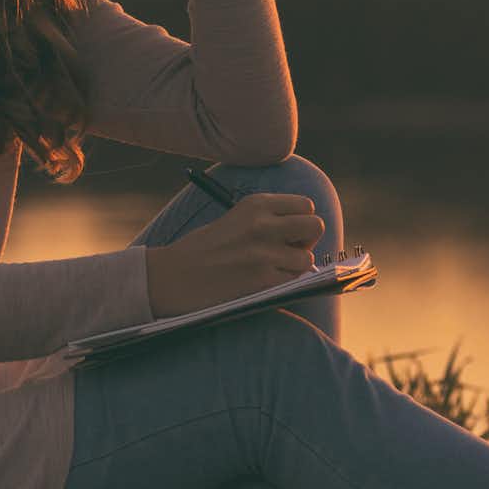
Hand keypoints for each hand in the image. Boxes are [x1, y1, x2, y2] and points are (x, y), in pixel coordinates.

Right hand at [143, 193, 324, 318]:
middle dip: (307, 241)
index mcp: (256, 204)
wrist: (173, 276)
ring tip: (271, 269)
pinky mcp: (262, 279)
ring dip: (295, 267)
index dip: (302, 220)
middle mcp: (263, 223)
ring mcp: (264, 252)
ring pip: (308, 257)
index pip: (306, 205)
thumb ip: (268, 219)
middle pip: (316, 226)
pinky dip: (284, 284)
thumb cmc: (203, 250)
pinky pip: (293, 280)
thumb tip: (303, 231)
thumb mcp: (236, 219)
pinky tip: (264, 283)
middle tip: (288, 251)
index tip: (288, 232)